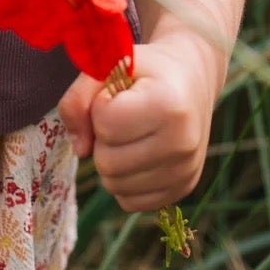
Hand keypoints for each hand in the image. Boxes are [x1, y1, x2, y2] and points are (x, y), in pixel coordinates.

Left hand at [57, 32, 219, 212]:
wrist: (191, 79)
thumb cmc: (146, 71)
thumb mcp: (108, 67)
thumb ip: (78, 99)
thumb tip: (79, 149)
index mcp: (168, 104)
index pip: (105, 125)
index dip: (100, 107)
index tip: (117, 96)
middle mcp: (183, 142)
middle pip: (107, 162)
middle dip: (102, 139)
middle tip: (121, 117)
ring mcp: (186, 170)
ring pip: (115, 186)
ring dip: (110, 161)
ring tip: (129, 135)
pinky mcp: (183, 189)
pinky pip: (130, 202)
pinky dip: (124, 181)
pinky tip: (137, 155)